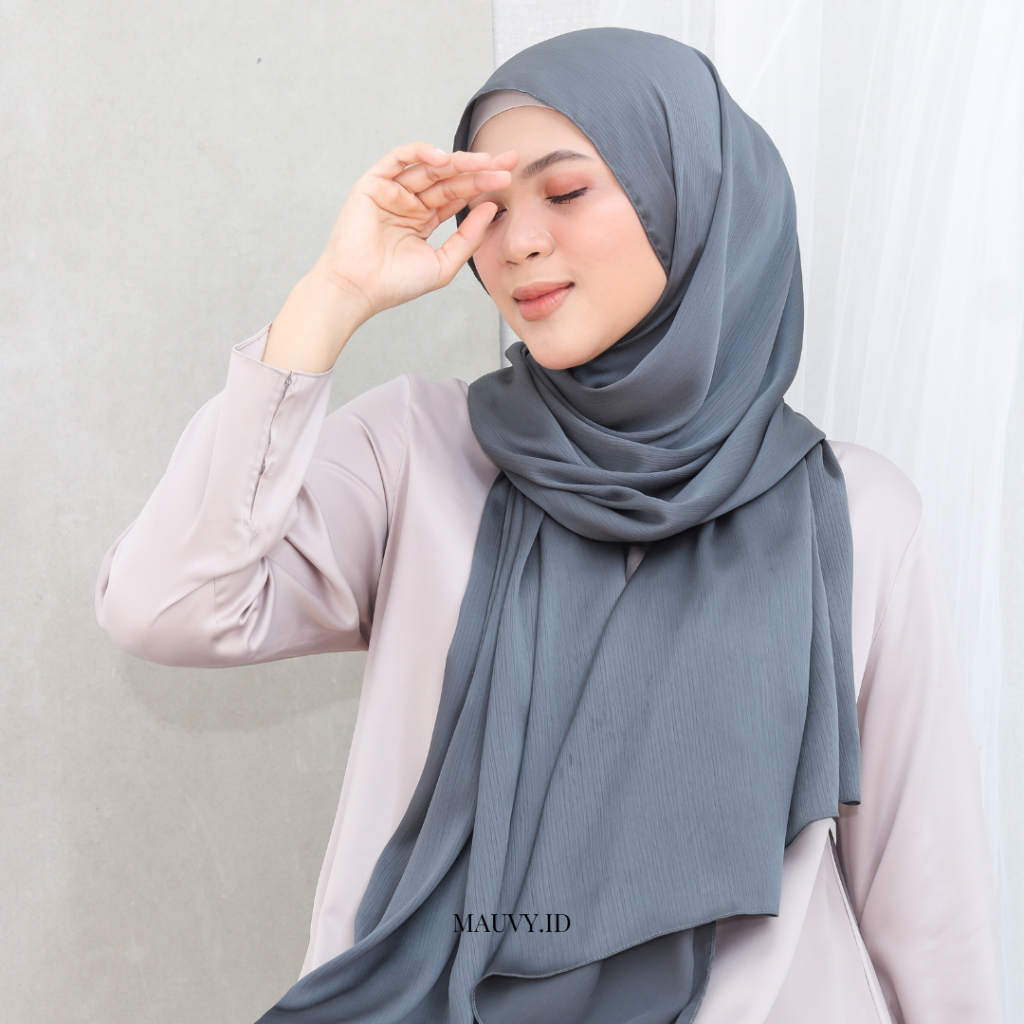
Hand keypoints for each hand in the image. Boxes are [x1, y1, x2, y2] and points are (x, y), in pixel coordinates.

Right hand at [263, 143, 515, 372]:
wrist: (359, 290)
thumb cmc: (396, 284)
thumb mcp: (444, 263)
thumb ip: (468, 237)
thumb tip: (492, 208)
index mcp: (424, 219)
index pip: (458, 195)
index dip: (483, 185)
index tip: (509, 176)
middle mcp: (409, 202)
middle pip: (449, 179)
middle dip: (478, 169)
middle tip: (507, 161)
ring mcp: (391, 191)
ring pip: (430, 168)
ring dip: (458, 162)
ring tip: (485, 162)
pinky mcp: (373, 184)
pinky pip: (399, 159)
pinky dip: (421, 153)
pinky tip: (445, 159)